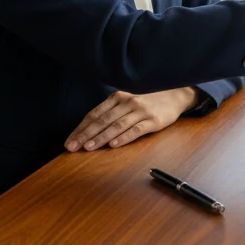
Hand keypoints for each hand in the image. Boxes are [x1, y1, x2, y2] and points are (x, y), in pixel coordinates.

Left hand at [65, 88, 198, 151]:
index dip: (80, 129)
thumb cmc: (146, 101)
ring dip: (101, 137)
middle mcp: (127, 102)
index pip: (94, 114)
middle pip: (102, 120)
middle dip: (85, 135)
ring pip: (116, 125)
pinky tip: (114, 145)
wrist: (175, 96)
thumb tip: (88, 130)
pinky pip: (136, 129)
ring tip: (89, 148)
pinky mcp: (153, 120)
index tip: (69, 141)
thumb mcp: (127, 101)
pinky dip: (124, 137)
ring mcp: (140, 111)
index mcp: (117, 98)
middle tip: (72, 147)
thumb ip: (111, 111)